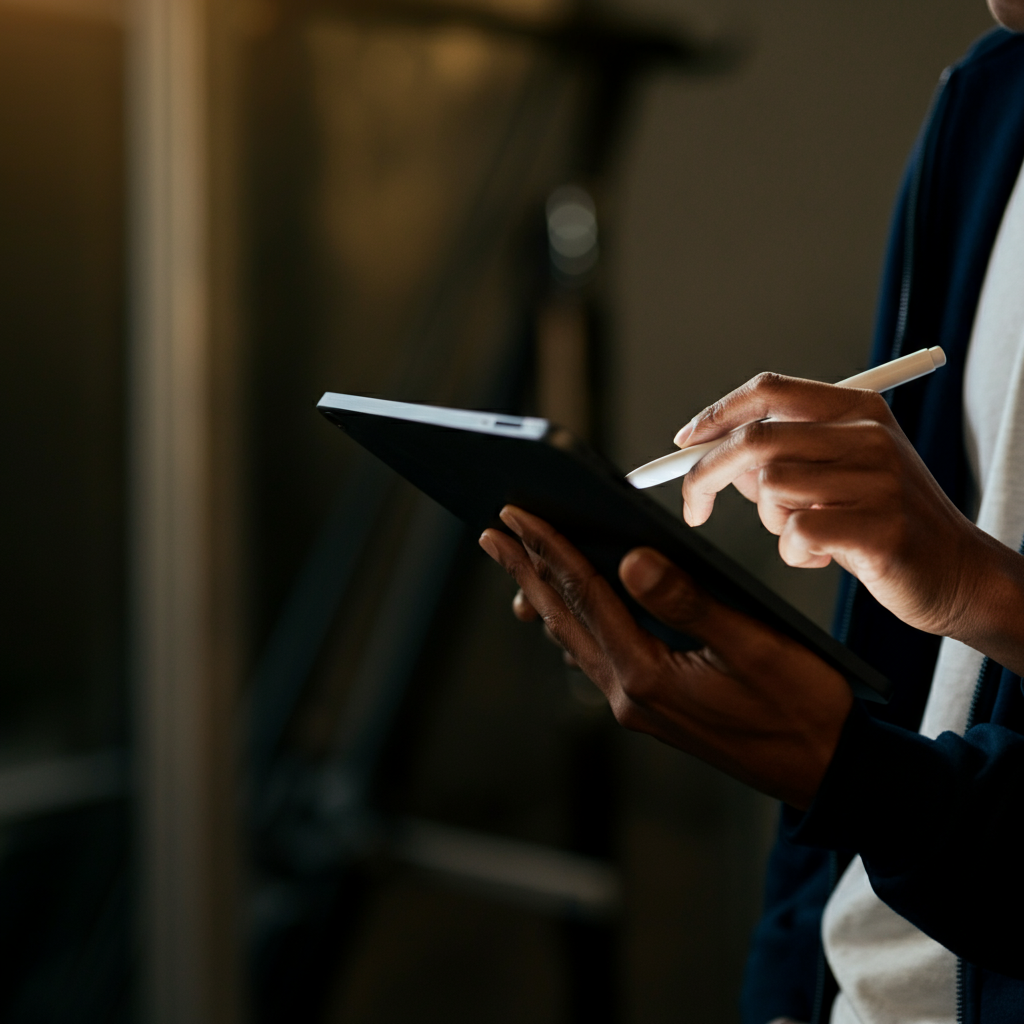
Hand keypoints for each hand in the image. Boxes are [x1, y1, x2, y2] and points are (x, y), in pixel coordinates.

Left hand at [479, 506, 852, 808]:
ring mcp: (636, 704)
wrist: (825, 771)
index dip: (549, 549)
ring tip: (515, 563)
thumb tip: (631, 557)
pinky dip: (571, 623)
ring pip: (573, 637)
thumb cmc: (801, 706)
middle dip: (525, 570)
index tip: (517, 513)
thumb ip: (689, 601)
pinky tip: (566, 609)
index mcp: (647, 674)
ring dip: (542, 595)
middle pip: (563, 616)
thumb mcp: (753, 646)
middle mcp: (629, 693)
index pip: (585, 595)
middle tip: (492, 531)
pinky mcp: (649, 707)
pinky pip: (594, 656)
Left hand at [675, 372, 1023, 674]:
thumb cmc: (880, 522)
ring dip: (771, 522)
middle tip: (691, 507)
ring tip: (807, 534)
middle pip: (755, 440)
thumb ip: (781, 455)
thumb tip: (707, 451)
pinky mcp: (879, 528)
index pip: (769, 390)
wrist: (956, 572)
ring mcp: (878, 480)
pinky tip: (824, 558)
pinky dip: (795, 553)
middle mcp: (868, 436)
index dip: (716, 414)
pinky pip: (796, 534)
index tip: (682, 443)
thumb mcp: (836, 473)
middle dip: (706, 475)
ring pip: (772, 489)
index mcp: (856, 410)